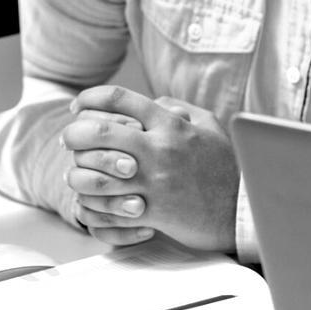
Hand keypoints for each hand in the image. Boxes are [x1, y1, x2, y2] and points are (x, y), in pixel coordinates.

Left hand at [61, 86, 238, 250]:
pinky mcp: (151, 211)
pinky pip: (108, 207)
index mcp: (170, 125)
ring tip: (74, 173)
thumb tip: (153, 102)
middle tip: (69, 138)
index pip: (120, 99)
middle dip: (74, 133)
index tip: (78, 105)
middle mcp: (158, 149)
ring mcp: (153, 182)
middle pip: (99, 132)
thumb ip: (179, 108)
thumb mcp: (210, 126)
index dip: (90, 98)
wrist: (241, 210)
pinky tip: (90, 200)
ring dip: (76, 172)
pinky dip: (92, 203)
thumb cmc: (225, 167)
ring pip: (95, 174)